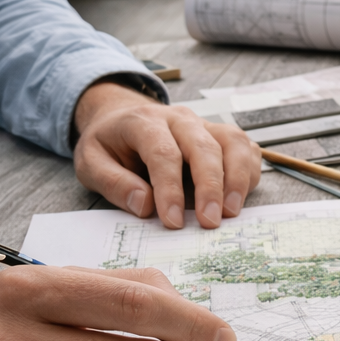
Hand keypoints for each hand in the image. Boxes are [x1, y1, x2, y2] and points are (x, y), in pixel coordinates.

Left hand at [73, 81, 261, 229]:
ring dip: (237, 179)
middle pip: (204, 146)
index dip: (170, 189)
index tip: (172, 222)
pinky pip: (245, 148)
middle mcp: (180, 119)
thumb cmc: (109, 144)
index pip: (163, 153)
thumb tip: (145, 205)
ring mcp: (205, 124)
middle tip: (209, 222)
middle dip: (210, 187)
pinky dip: (249, 172)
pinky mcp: (220, 135)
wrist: (122, 119)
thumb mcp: (91, 163)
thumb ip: (113, 183)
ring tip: (230, 213)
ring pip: (233, 142)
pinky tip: (239, 198)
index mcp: (144, 122)